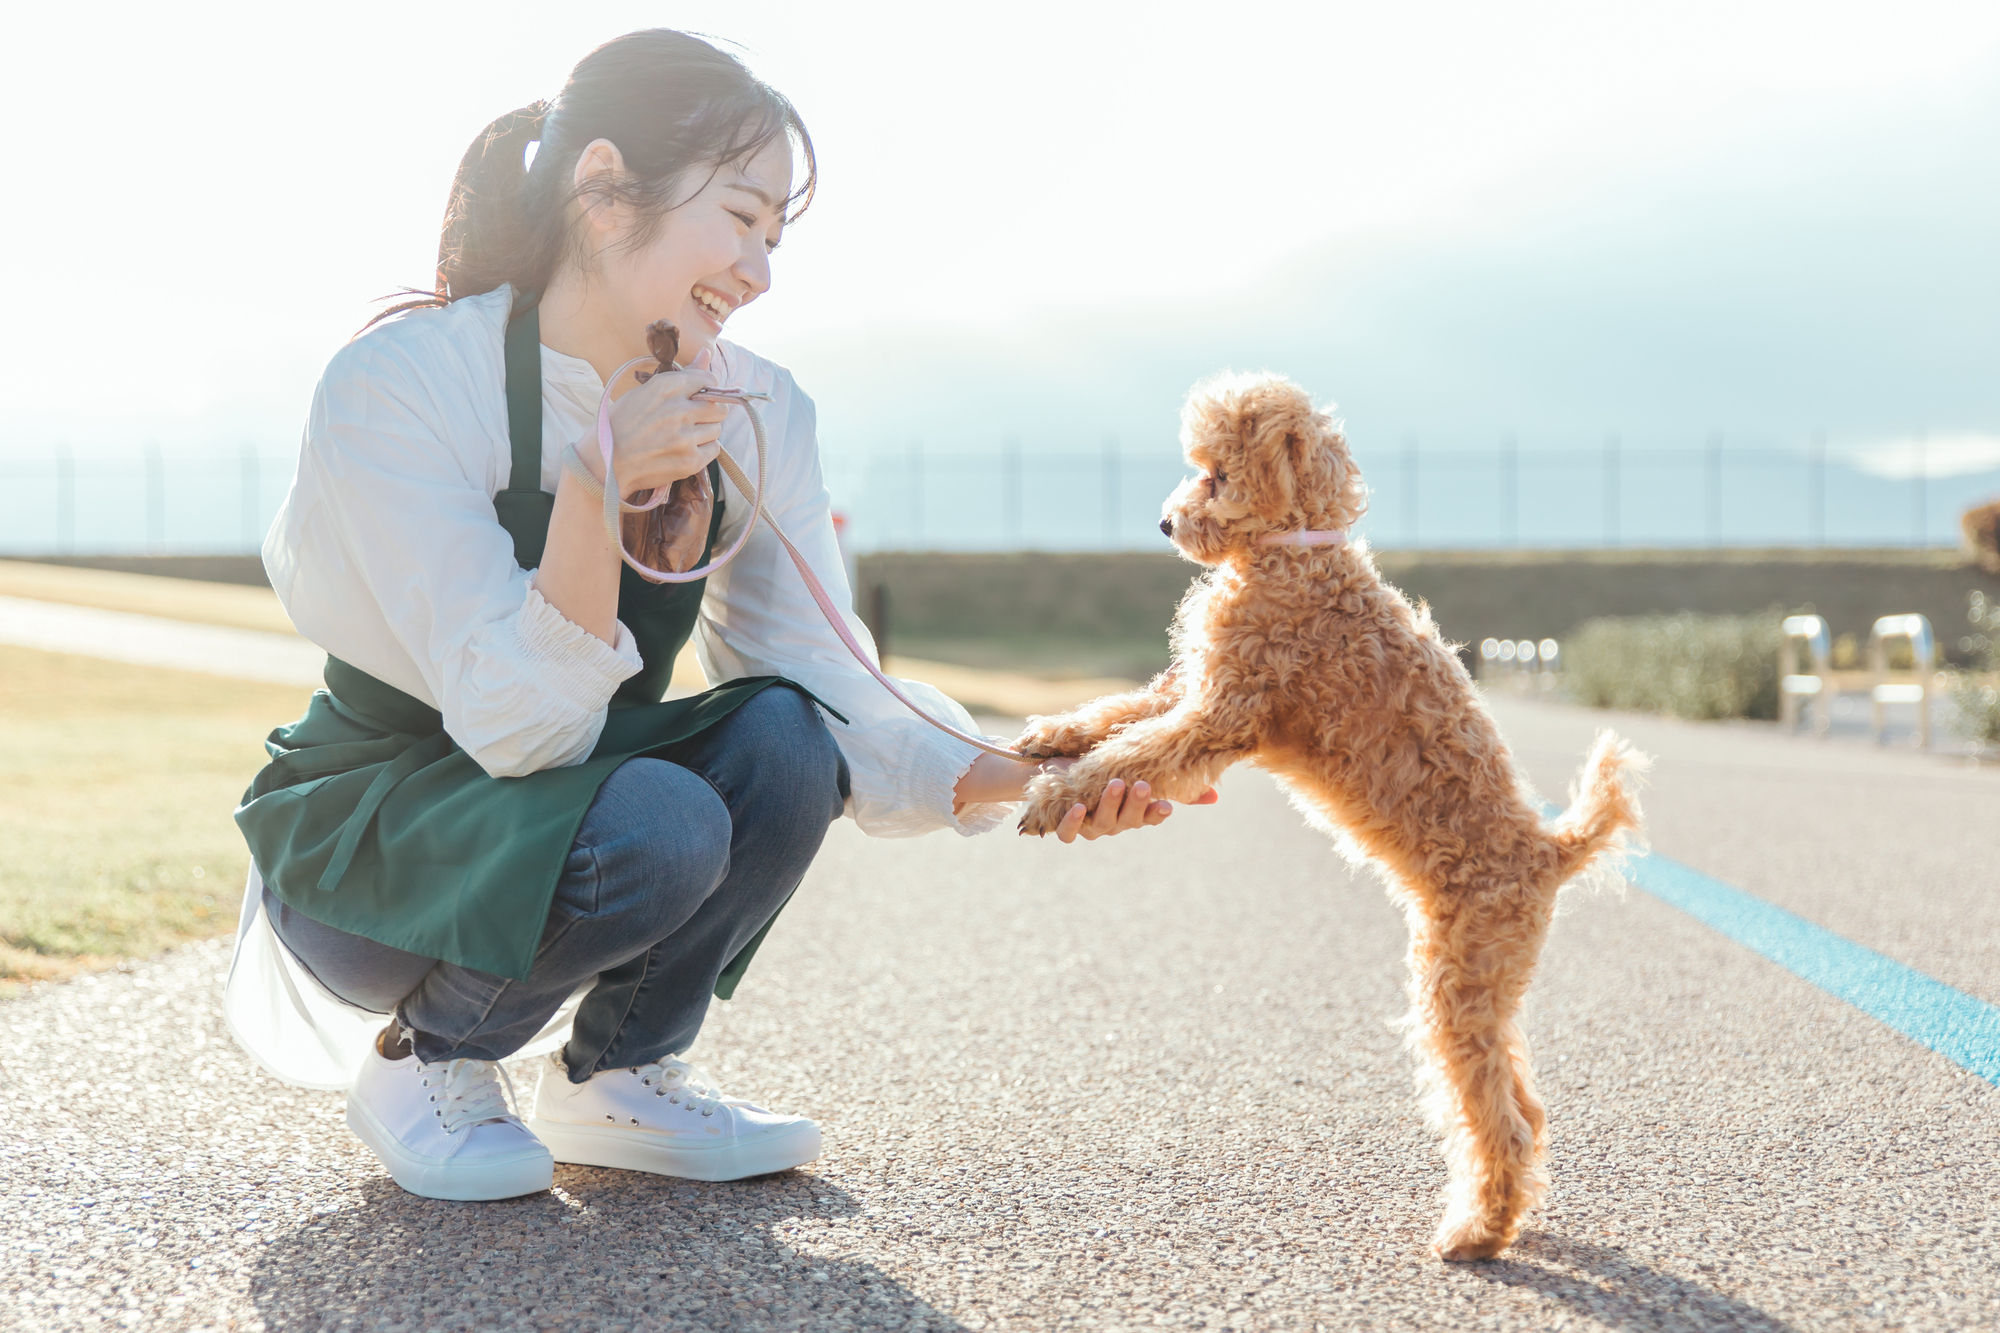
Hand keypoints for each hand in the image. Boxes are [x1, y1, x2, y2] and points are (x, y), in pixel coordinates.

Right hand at [595, 358, 726, 495]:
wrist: (605, 461)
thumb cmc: (621, 424)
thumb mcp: (645, 392)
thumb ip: (682, 375)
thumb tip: (706, 354)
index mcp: (666, 387)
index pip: (707, 379)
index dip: (707, 388)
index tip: (700, 396)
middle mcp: (679, 410)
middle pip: (718, 407)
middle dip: (711, 412)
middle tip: (695, 419)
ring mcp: (686, 437)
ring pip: (717, 429)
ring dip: (706, 432)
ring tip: (686, 436)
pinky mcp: (690, 460)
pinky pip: (714, 449)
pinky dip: (704, 449)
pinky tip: (686, 449)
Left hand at [1016, 758, 1218, 842]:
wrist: (1054, 771)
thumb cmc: (1100, 770)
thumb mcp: (1134, 770)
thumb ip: (1168, 778)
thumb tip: (1216, 797)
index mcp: (1133, 811)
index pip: (1150, 816)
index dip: (1157, 813)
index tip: (1166, 806)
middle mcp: (1114, 822)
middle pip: (1128, 819)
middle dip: (1135, 803)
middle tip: (1140, 785)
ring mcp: (1089, 826)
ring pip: (1101, 823)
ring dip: (1109, 805)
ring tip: (1115, 784)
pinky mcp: (1064, 825)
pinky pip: (1069, 831)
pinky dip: (1073, 822)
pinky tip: (1079, 807)